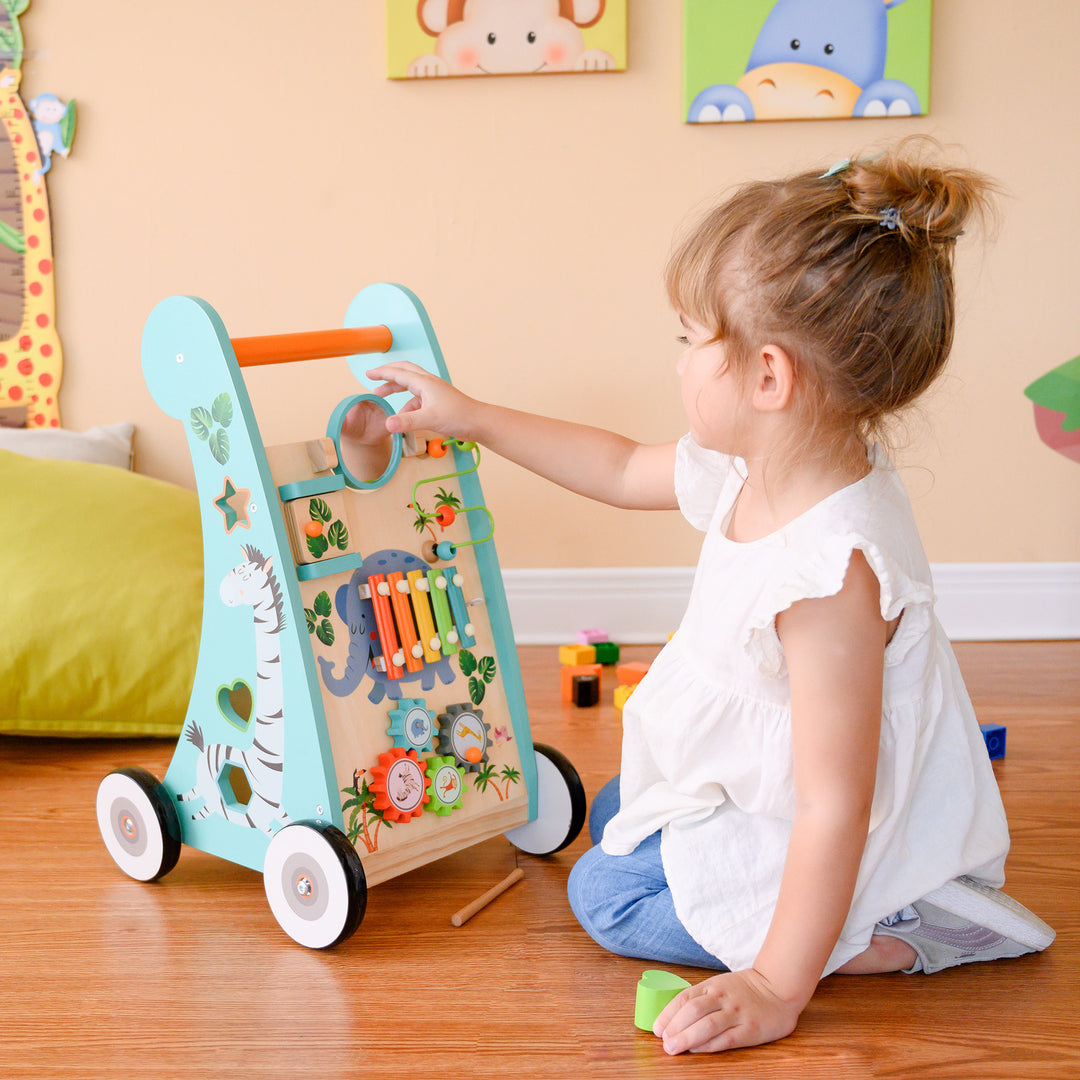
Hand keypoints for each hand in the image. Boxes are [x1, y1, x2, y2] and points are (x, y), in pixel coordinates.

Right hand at [366, 361, 480, 442]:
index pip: (399, 373)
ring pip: (411, 385)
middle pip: (405, 372)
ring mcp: (435, 392)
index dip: (382, 373)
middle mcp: (429, 384)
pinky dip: (407, 404)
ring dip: (396, 389)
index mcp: (425, 383)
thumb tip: (387, 424)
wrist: (479, 422)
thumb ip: (407, 422)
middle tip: (373, 378)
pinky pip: (418, 399)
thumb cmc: (459, 417)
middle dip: (388, 374)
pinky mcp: (439, 402)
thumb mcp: (429, 419)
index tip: (368, 373)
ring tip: (382, 396)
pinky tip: (403, 417)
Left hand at [653, 968, 801, 1053]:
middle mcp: (722, 997)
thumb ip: (702, 998)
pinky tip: (697, 1050)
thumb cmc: (745, 990)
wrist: (779, 988)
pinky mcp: (750, 1029)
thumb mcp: (721, 986)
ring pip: (707, 1025)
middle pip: (692, 1011)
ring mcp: (737, 1013)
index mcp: (713, 986)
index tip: (657, 1028)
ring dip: (686, 1037)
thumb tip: (675, 1017)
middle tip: (664, 1042)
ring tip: (673, 1048)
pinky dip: (708, 1045)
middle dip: (674, 1027)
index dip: (668, 1014)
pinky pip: (725, 1038)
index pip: (684, 998)